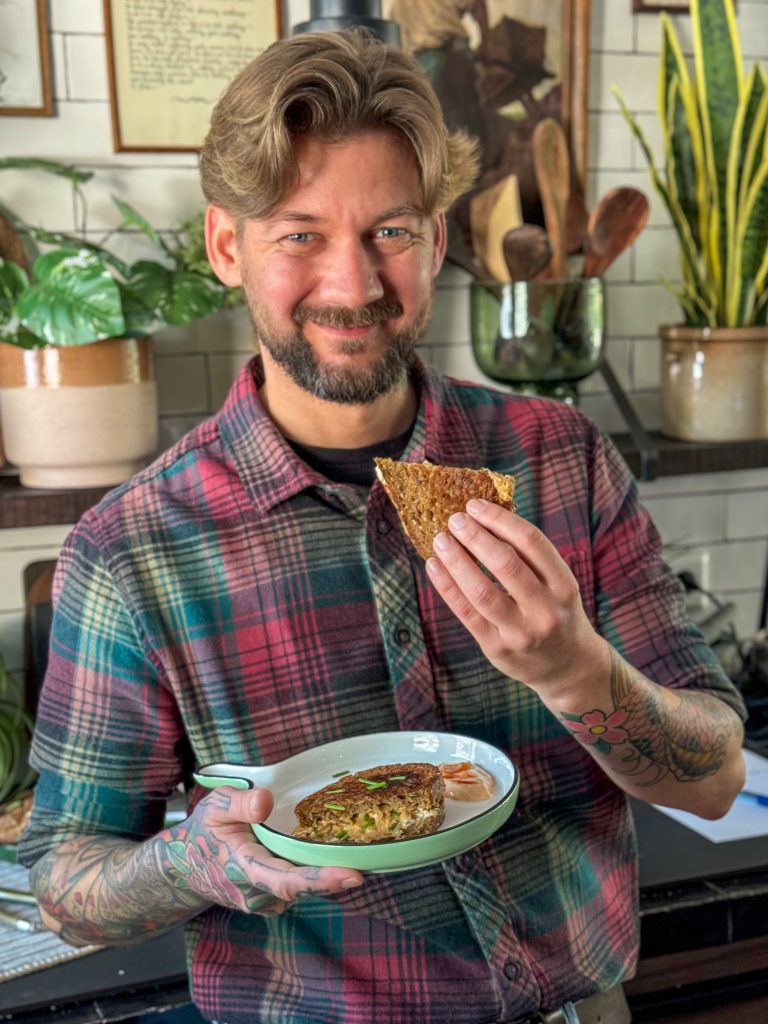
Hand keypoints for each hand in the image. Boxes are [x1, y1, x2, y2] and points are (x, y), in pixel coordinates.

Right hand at [169, 786, 363, 914]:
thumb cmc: (203, 832)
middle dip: (335, 876)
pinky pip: (300, 888)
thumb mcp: (214, 807)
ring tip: (347, 849)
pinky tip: (322, 854)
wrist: (184, 868)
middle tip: (368, 861)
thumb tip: (266, 801)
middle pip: (305, 889)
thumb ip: (240, 803)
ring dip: (325, 872)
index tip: (353, 876)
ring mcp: (265, 902)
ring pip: (304, 889)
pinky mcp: (272, 901)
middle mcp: (257, 894)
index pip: (287, 880)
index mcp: (243, 869)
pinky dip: (314, 873)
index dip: (321, 880)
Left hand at [425, 498, 607, 696]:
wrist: (568, 667)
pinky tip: (434, 566)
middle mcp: (545, 609)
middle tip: (455, 519)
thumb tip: (483, 519)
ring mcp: (521, 632)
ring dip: (457, 560)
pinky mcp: (497, 648)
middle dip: (476, 537)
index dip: (500, 519)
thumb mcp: (557, 585)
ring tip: (440, 540)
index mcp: (564, 585)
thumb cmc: (556, 613)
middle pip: (506, 564)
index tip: (475, 505)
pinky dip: (447, 586)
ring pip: (482, 591)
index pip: (531, 542)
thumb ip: (529, 558)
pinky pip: (466, 613)